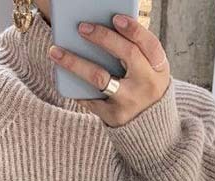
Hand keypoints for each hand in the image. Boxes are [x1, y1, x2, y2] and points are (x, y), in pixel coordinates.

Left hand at [48, 14, 170, 126]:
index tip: (115, 18)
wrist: (150, 129)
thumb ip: (135, 51)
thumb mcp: (150, 71)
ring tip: (55, 51)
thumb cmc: (143, 88)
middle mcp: (146, 84)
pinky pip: (90, 98)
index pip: (149, 44)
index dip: (133, 29)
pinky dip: (74, 86)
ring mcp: (130, 101)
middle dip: (103, 37)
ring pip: (99, 77)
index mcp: (158, 68)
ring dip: (74, 63)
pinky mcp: (113, 116)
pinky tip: (60, 75)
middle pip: (126, 54)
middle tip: (81, 27)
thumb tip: (102, 27)